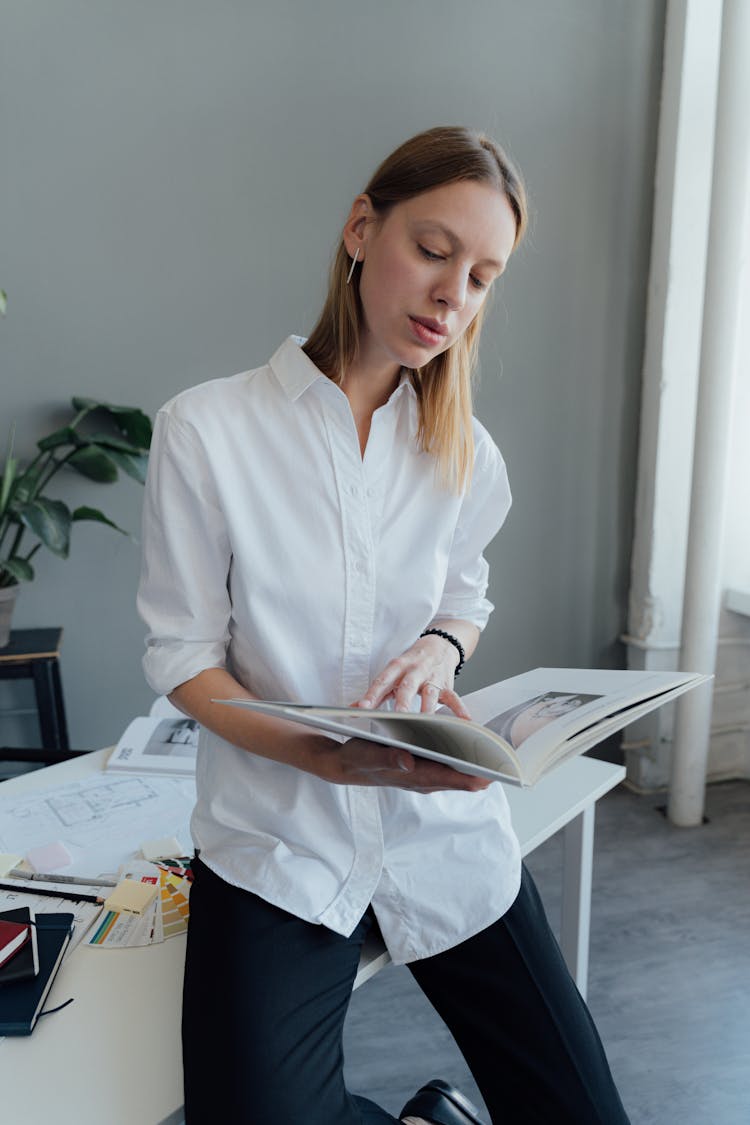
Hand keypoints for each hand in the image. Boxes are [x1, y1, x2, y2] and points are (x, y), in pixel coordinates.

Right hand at [309, 736, 490, 793]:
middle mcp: (426, 779)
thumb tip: (408, 760)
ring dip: (477, 761)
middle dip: (486, 766)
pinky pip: (451, 764)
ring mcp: (426, 775)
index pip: (458, 780)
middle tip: (510, 751)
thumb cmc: (358, 758)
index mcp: (417, 777)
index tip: (502, 765)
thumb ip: (387, 757)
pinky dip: (464, 755)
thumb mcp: (367, 754)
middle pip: (466, 778)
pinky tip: (474, 742)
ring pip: (461, 772)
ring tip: (499, 746)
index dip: (482, 774)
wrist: (346, 765)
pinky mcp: (424, 767)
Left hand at [352, 633, 471, 715]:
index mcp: (397, 667)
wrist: (438, 645)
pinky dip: (460, 709)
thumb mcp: (392, 674)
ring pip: (430, 693)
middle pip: (408, 687)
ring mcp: (432, 678)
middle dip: (403, 702)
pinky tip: (465, 720)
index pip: (382, 681)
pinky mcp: (447, 685)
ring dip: (428, 708)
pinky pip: (454, 697)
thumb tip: (353, 707)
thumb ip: (375, 693)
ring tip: (426, 723)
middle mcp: (415, 671)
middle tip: (398, 716)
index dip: (372, 694)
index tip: (362, 707)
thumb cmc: (410, 664)